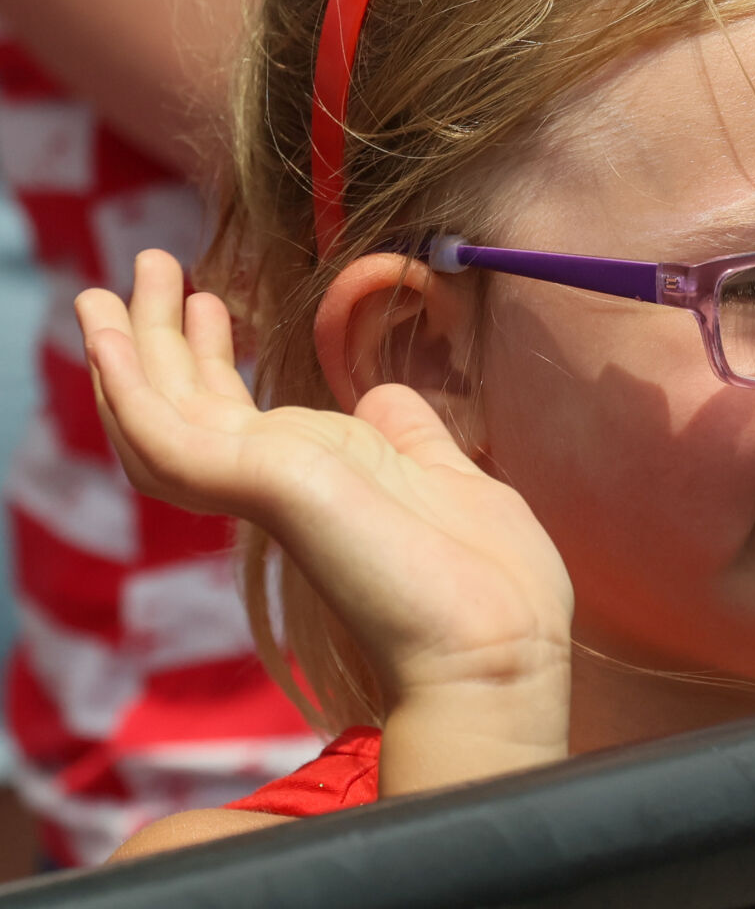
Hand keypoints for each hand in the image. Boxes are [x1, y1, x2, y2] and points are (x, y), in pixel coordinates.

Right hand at [75, 252, 573, 777]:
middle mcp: (278, 481)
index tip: (211, 301)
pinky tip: (106, 337)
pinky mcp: (258, 485)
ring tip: (105, 287)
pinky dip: (127, 386)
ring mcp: (261, 486)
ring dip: (130, 349)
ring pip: (163, 416)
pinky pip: (166, 438)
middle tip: (152, 264)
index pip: (234, 415)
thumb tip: (380, 395)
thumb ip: (405, 435)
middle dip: (162, 335)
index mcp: (317, 476)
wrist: (495, 644)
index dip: (211, 358)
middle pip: (191, 402)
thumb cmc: (484, 580)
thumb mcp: (443, 474)